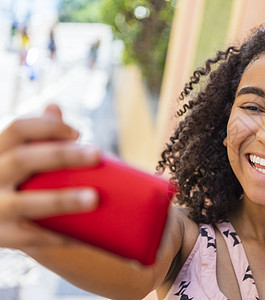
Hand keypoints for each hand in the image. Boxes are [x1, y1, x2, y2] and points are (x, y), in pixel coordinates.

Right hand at [0, 105, 100, 249]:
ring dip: (62, 200)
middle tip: (97, 154)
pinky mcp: (0, 237)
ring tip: (94, 198)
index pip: (17, 129)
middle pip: (23, 160)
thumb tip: (54, 107)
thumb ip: (32, 136)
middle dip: (61, 155)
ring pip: (26, 203)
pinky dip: (57, 236)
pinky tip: (81, 236)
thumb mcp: (10, 156)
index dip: (47, 127)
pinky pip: (29, 238)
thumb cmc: (6, 180)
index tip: (78, 133)